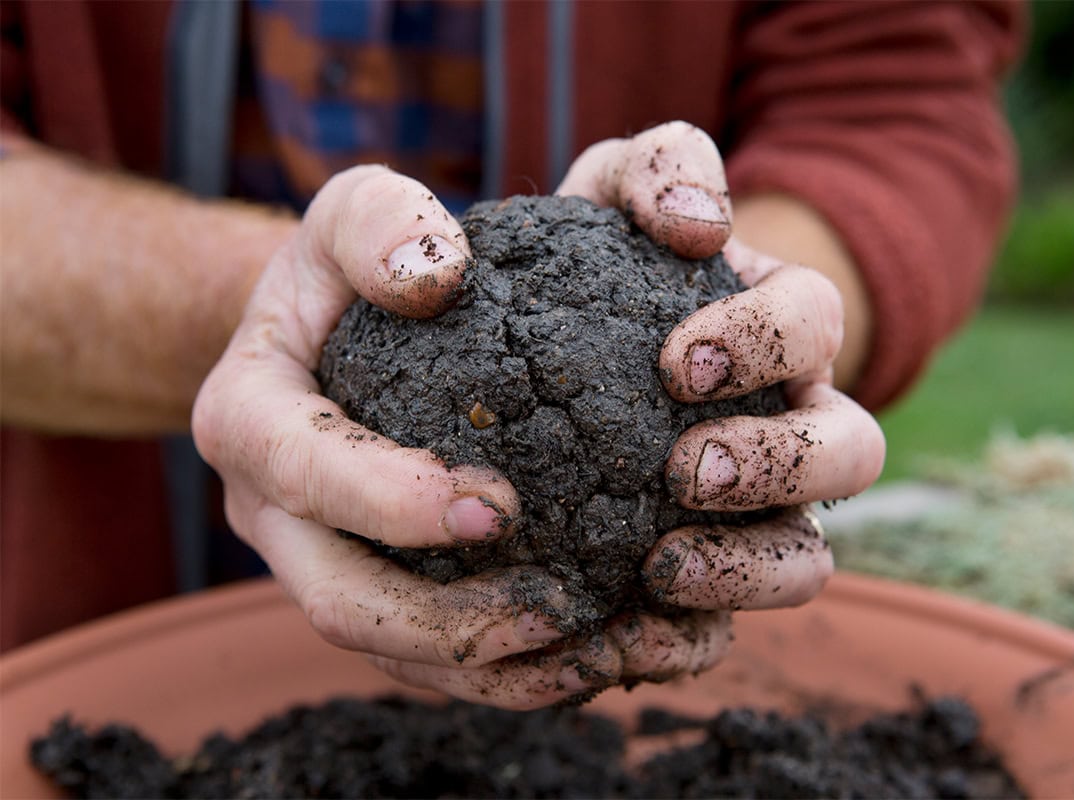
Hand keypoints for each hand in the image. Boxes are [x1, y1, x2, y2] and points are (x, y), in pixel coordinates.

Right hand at [193, 166, 620, 709]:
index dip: (386, 502)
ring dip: (496, 672)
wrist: (331, 328)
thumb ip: (383, 220)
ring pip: (394, 655)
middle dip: (446, 624)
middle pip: (340, 602)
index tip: (499, 505)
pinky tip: (608, 652)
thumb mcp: (356, 210)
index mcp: (250, 418)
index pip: (300, 471)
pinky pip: (435, 661)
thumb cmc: (352, 266)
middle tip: (560, 610)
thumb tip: (434, 274)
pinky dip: (516, 673)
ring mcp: (323, 563)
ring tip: (607, 653)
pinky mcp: (377, 593)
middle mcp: (275, 512)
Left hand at [559, 123, 885, 678]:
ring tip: (662, 562)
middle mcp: (793, 423)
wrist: (567, 345)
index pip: (817, 323)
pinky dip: (685, 638)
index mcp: (782, 332)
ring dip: (749, 567)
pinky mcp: (712, 579)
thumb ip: (661, 169)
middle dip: (779, 464)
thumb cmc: (604, 262)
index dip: (764, 344)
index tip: (675, 362)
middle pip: (852, 453)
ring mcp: (762, 510)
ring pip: (809, 561)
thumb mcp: (617, 191)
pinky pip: (727, 632)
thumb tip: (698, 225)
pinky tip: (616, 628)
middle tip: (684, 468)